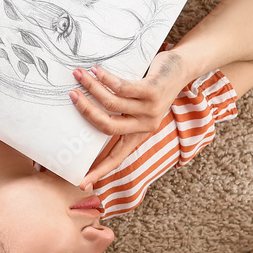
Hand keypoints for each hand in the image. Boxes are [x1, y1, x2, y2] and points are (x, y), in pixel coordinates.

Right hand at [69, 51, 190, 189]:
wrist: (181, 69)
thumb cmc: (152, 87)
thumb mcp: (137, 106)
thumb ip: (120, 113)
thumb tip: (86, 108)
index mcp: (139, 134)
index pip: (117, 157)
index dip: (100, 171)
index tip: (83, 183)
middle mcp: (145, 125)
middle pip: (108, 126)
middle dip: (86, 110)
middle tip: (71, 96)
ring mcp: (150, 110)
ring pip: (111, 102)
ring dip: (91, 86)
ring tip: (79, 74)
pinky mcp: (153, 92)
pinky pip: (121, 87)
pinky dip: (105, 77)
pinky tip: (96, 70)